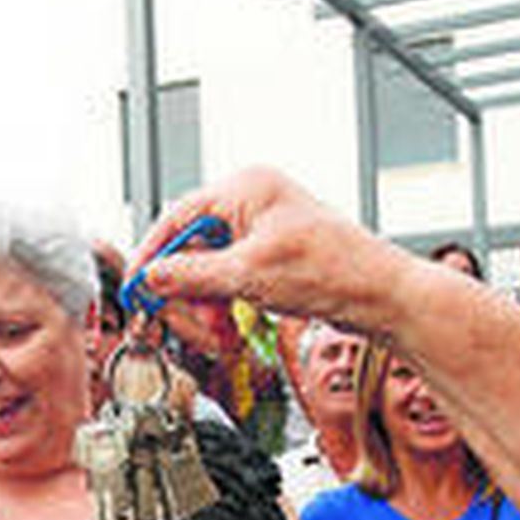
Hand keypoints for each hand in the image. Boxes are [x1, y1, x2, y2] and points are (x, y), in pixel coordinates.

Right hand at [128, 167, 415, 325]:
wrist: (382, 297)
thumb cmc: (335, 271)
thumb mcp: (248, 275)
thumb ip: (190, 275)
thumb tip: (151, 276)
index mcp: (246, 188)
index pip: (176, 218)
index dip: (152, 257)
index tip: (137, 288)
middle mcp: (252, 202)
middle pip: (190, 248)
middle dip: (186, 291)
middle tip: (189, 322)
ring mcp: (262, 230)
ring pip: (207, 270)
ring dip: (205, 305)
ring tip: (218, 331)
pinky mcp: (272, 256)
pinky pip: (229, 279)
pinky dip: (224, 305)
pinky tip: (231, 326)